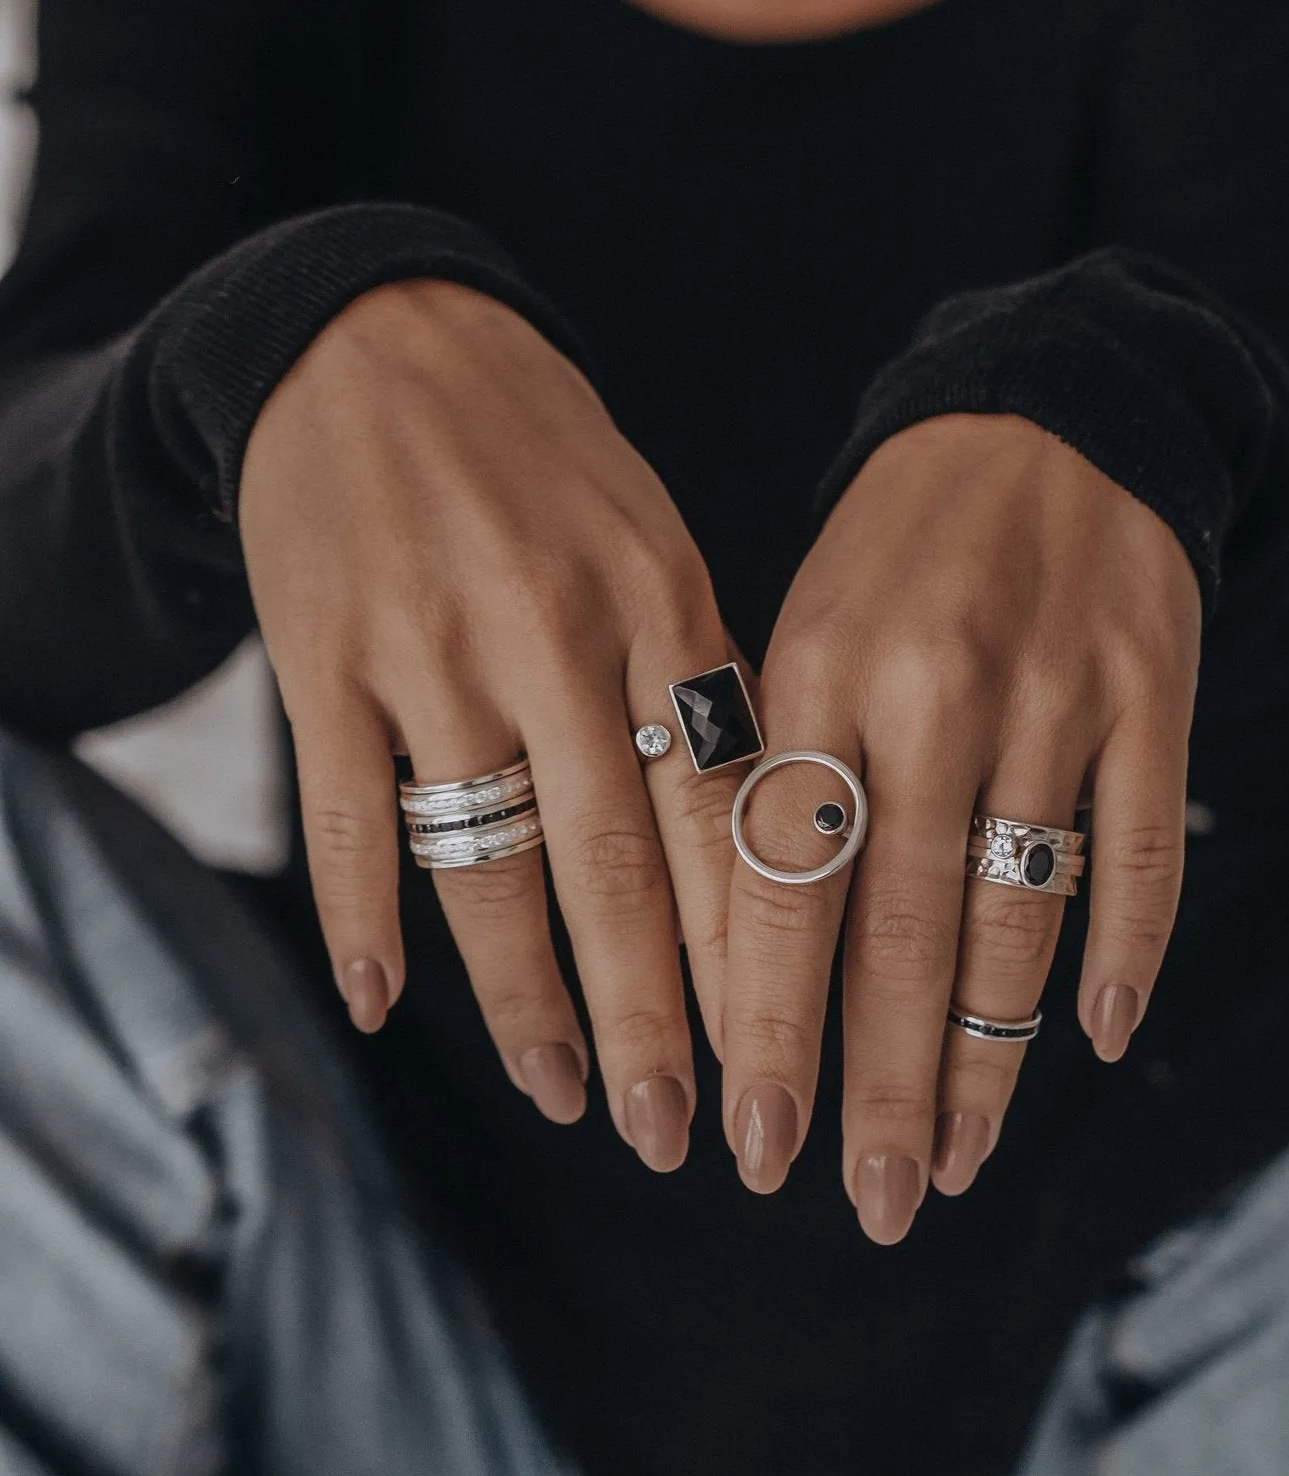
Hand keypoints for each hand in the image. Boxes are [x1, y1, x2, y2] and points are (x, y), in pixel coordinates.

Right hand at [239, 279, 737, 1169]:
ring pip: (485, 864)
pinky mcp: (321, 658)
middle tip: (680, 1137)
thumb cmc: (538, 451)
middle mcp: (549, 629)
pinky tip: (377, 1005)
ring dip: (524, 1000)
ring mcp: (428, 647)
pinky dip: (361, 920)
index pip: (722, 805)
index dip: (754, 950)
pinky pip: (347, 818)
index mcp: (657, 593)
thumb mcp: (647, 529)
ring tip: (567, 1094)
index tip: (781, 1059)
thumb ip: (694, 668)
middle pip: (613, 863)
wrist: (374, 338)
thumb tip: (756, 829)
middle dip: (654, 1016)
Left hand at [721, 413, 1199, 1239]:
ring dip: (988, 1053)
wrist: (1049, 414)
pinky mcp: (1153, 690)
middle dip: (882, 1084)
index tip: (755, 1145)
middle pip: (903, 929)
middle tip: (871, 1201)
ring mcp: (1055, 692)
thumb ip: (781, 773)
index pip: (785, 881)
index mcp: (820, 669)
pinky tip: (1094, 1035)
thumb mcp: (807, 624)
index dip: (771, 1024)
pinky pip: (1140, 850)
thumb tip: (741, 964)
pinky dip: (1124, 952)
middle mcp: (935, 688)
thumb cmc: (899, 549)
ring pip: (1019, 913)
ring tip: (955, 1155)